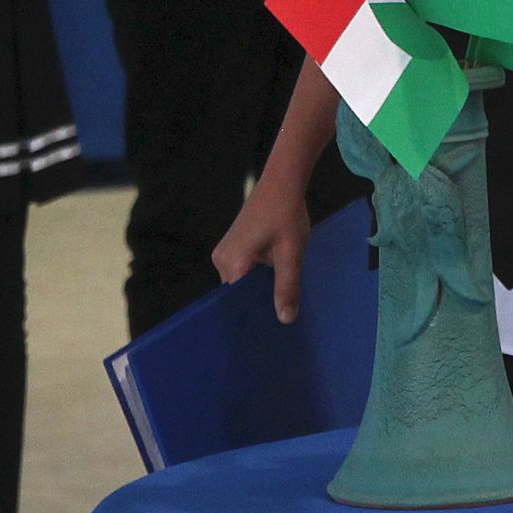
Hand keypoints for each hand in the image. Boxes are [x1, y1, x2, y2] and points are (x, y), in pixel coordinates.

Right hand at [212, 182, 312, 322]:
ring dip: (260, 288)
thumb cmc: (287, 214)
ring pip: (242, 283)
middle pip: (238, 293)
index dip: (254, 314)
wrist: (281, 183)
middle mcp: (221, 260)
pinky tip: (276, 281)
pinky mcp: (232, 248)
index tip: (270, 329)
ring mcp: (224, 253)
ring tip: (281, 301)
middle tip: (282, 317)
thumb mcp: (292, 252)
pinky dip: (258, 277)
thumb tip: (285, 320)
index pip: (236, 301)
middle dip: (259, 302)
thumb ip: (287, 286)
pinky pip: (243, 271)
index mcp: (232, 262)